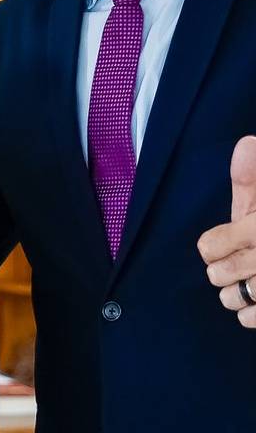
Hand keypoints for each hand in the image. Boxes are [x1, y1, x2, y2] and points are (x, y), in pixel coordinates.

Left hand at [198, 136, 255, 327]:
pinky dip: (250, 315)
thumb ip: (253, 180)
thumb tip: (246, 143)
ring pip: (238, 298)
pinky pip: (255, 318)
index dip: (211, 247)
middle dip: (221, 273)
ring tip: (241, 287)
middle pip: (223, 273)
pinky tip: (253, 307)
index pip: (212, 245)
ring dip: (234, 295)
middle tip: (227, 269)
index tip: (214, 247)